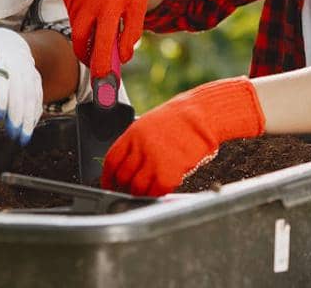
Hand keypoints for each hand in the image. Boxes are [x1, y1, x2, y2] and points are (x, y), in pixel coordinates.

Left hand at [0, 27, 42, 144]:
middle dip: (17, 114)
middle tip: (13, 134)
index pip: (0, 78)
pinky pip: (38, 94)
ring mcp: (27, 69)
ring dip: (28, 117)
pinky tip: (31, 126)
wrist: (4, 40)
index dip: (0, 97)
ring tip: (23, 137)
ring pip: (31, 93)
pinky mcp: (35, 76)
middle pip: (19, 89)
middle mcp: (15, 61)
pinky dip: (35, 111)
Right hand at [64, 0, 153, 78]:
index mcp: (110, 4)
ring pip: (75, 26)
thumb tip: (121, 59)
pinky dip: (80, 18)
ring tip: (100, 23)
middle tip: (94, 61)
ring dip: (84, 33)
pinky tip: (93, 9)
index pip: (101, 42)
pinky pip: (71, 13)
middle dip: (84, 54)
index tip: (100, 78)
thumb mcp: (139, 9)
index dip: (99, 63)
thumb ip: (130, 35)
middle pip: (78, 38)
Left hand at [102, 77, 265, 195]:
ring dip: (140, 193)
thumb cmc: (180, 119)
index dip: (107, 177)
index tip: (108, 184)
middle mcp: (141, 147)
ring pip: (138, 187)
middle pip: (123, 176)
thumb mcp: (150, 124)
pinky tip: (160, 190)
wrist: (203, 115)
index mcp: (133, 134)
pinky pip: (157, 191)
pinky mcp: (169, 173)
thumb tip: (127, 165)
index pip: (111, 161)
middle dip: (123, 187)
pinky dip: (157, 194)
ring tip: (145, 192)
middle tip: (128, 191)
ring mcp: (154, 161)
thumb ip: (136, 144)